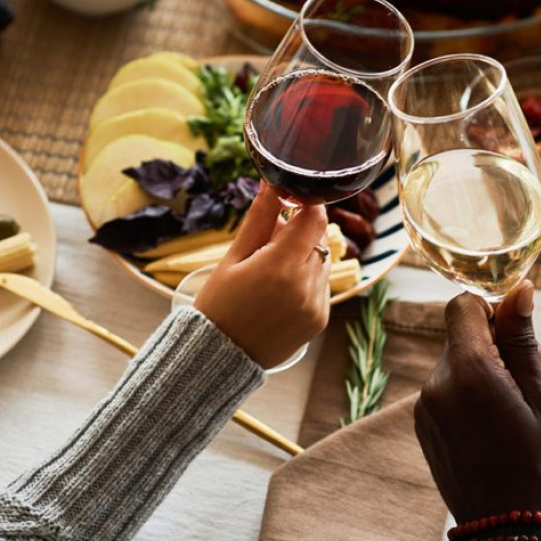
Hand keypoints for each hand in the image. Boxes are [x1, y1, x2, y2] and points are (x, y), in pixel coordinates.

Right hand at [194, 185, 331, 367]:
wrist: (219, 357)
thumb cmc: (219, 304)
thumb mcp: (233, 257)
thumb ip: (260, 219)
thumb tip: (273, 183)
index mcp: (281, 267)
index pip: (314, 218)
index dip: (306, 204)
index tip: (291, 202)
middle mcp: (305, 286)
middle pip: (317, 238)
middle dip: (298, 233)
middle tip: (267, 245)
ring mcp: (316, 305)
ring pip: (321, 261)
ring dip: (303, 257)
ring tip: (270, 274)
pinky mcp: (320, 319)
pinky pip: (321, 286)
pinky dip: (306, 281)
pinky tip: (279, 293)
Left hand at [414, 281, 540, 522]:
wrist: (507, 530)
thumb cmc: (537, 465)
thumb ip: (523, 340)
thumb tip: (520, 290)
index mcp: (468, 371)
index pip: (463, 306)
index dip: (493, 309)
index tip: (520, 333)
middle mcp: (437, 385)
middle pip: (464, 337)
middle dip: (501, 347)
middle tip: (540, 377)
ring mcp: (426, 407)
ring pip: (458, 364)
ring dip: (489, 372)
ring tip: (520, 407)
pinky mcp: (424, 425)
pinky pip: (449, 390)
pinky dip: (472, 394)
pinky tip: (499, 423)